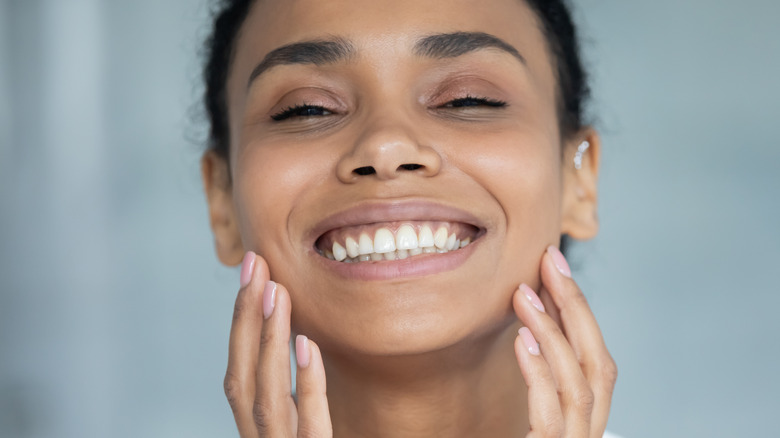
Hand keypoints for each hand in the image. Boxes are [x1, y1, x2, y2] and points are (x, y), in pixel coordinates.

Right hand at [224, 252, 332, 436]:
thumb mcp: (299, 427)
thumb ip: (292, 396)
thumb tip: (295, 337)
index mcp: (257, 427)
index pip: (240, 370)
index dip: (241, 320)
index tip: (251, 270)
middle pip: (244, 377)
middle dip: (246, 318)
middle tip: (256, 264)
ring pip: (268, 396)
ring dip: (269, 341)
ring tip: (277, 292)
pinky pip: (311, 424)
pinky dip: (307, 383)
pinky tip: (307, 345)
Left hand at [512, 246, 617, 437]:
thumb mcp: (524, 421)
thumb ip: (536, 384)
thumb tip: (529, 327)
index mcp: (582, 424)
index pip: (593, 362)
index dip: (580, 313)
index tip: (554, 268)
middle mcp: (585, 436)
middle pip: (597, 365)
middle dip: (577, 308)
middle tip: (549, 261)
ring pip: (580, 385)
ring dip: (555, 332)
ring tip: (524, 293)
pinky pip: (551, 414)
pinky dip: (540, 373)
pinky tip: (522, 339)